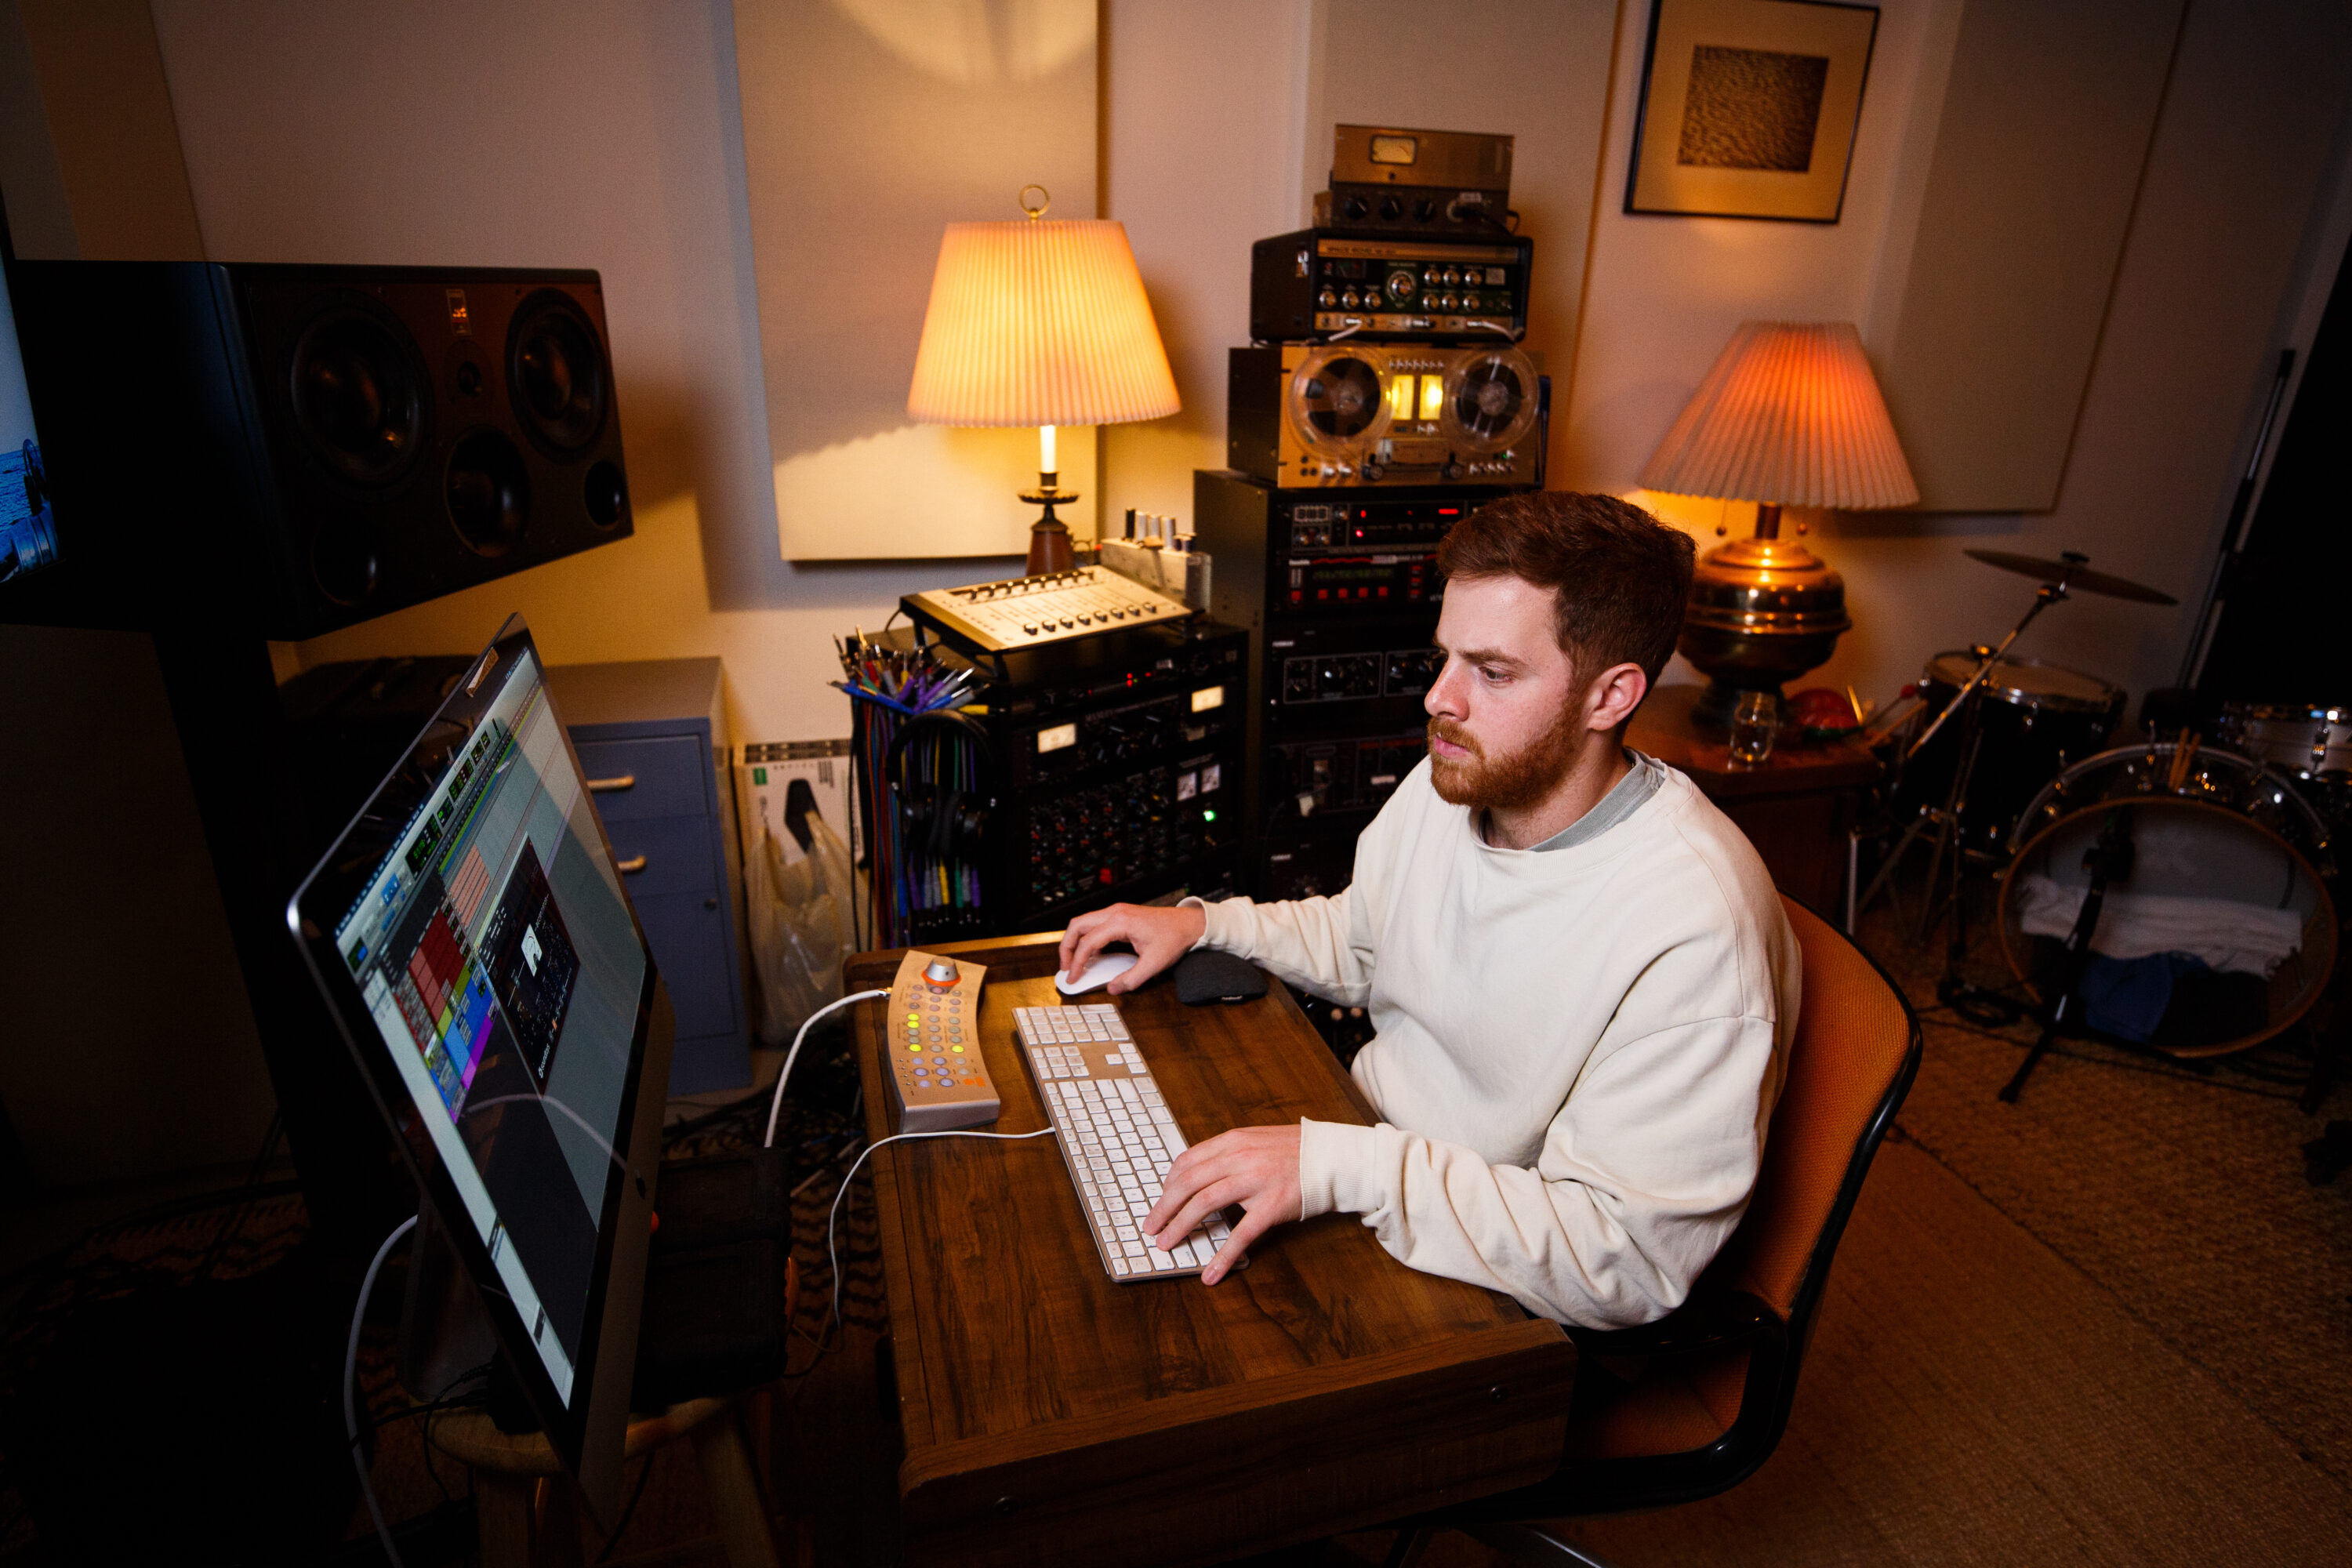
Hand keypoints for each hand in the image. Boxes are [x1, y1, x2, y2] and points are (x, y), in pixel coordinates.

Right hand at [1057, 902, 1205, 995]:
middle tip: (1065, 968)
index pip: (1088, 943)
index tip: (1073, 977)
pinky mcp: (1119, 915)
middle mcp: (1115, 912)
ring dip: (1074, 941)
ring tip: (1073, 962)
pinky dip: (1086, 938)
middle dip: (1067, 948)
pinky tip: (1089, 954)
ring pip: (1083, 922)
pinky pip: (1094, 924)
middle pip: (1077, 926)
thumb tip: (1113, 988)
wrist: (1189, 924)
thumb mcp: (1153, 964)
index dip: (1077, 963)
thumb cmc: (1174, 937)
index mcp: (1120, 922)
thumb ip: (1131, 979)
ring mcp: (1116, 911)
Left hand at [1144, 1124, 1301, 1284]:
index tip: (1160, 1199)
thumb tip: (1199, 1173)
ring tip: (1166, 1244)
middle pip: (1188, 1183)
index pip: (1188, 1161)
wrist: (1334, 1157)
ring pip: (1204, 1204)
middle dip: (1163, 1207)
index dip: (1168, 1183)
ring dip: (1180, 1226)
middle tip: (1150, 1227)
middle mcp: (1240, 1157)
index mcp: (1233, 1141)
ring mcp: (1256, 1181)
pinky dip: (1222, 1256)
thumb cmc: (1296, 1152)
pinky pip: (1240, 1234)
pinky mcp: (1272, 1207)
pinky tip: (1210, 1273)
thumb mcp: (1257, 1140)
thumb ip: (1230, 1153)